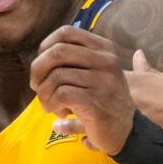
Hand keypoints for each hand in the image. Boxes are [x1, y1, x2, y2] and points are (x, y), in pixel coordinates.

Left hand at [30, 25, 135, 153]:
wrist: (125, 130)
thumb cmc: (103, 99)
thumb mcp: (95, 72)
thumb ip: (72, 59)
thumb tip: (41, 56)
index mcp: (104, 48)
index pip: (66, 33)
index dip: (46, 46)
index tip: (43, 65)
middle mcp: (106, 61)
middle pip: (57, 52)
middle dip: (38, 70)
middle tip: (37, 86)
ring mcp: (103, 81)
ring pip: (56, 76)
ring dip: (44, 93)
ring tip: (50, 105)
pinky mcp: (96, 103)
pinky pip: (61, 95)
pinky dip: (52, 104)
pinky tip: (60, 112)